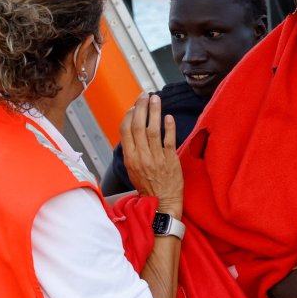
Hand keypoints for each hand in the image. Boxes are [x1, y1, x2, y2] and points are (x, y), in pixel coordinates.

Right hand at [121, 93, 182, 217]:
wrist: (162, 202)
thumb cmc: (148, 185)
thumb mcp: (132, 168)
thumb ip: (132, 150)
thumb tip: (132, 130)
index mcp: (130, 158)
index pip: (125, 131)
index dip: (129, 116)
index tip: (133, 106)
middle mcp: (141, 156)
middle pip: (138, 127)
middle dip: (141, 108)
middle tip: (144, 95)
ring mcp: (156, 158)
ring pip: (153, 130)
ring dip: (154, 112)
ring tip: (156, 99)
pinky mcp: (170, 160)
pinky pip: (169, 140)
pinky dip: (168, 127)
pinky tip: (168, 117)